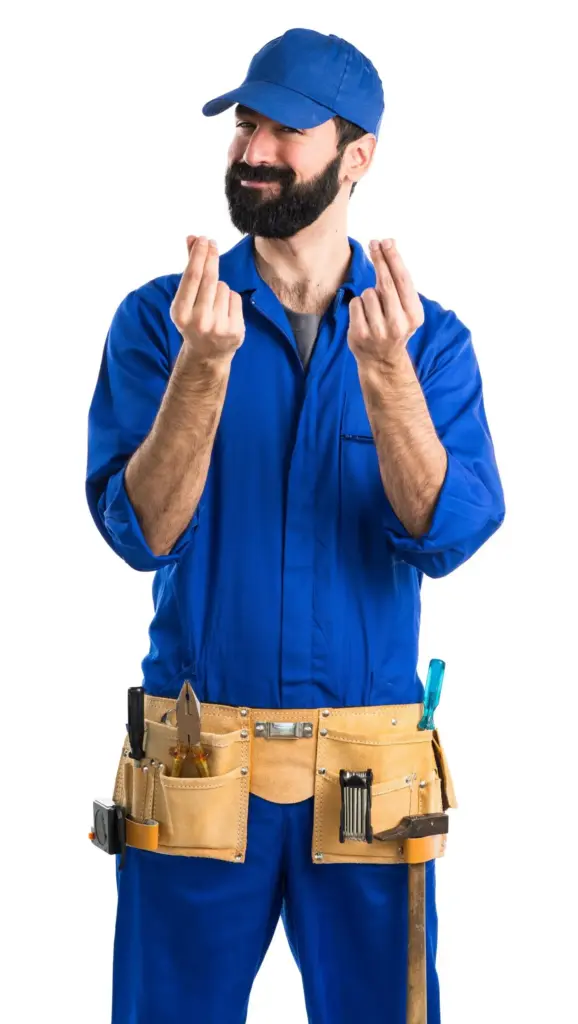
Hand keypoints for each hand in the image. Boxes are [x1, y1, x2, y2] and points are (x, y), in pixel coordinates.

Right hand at [170, 236, 245, 363]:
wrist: (207, 354)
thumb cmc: (194, 319)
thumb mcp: (185, 298)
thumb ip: (189, 268)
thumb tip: (192, 238)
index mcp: (180, 314)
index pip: (192, 277)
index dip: (199, 255)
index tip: (204, 240)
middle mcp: (199, 321)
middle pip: (210, 278)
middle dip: (211, 257)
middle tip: (212, 243)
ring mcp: (218, 327)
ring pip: (223, 287)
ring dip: (219, 287)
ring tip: (213, 302)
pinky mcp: (235, 331)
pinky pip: (235, 298)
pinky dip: (230, 299)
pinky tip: (224, 311)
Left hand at [347, 239, 423, 369]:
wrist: (381, 361)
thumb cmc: (393, 326)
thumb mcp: (405, 309)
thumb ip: (399, 283)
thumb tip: (388, 245)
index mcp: (414, 315)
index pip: (403, 280)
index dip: (393, 258)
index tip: (386, 241)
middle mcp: (399, 324)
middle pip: (386, 282)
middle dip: (379, 259)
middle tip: (374, 243)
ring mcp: (378, 331)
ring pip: (368, 293)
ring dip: (368, 294)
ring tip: (374, 309)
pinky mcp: (360, 335)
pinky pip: (355, 304)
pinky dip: (358, 305)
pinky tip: (363, 316)